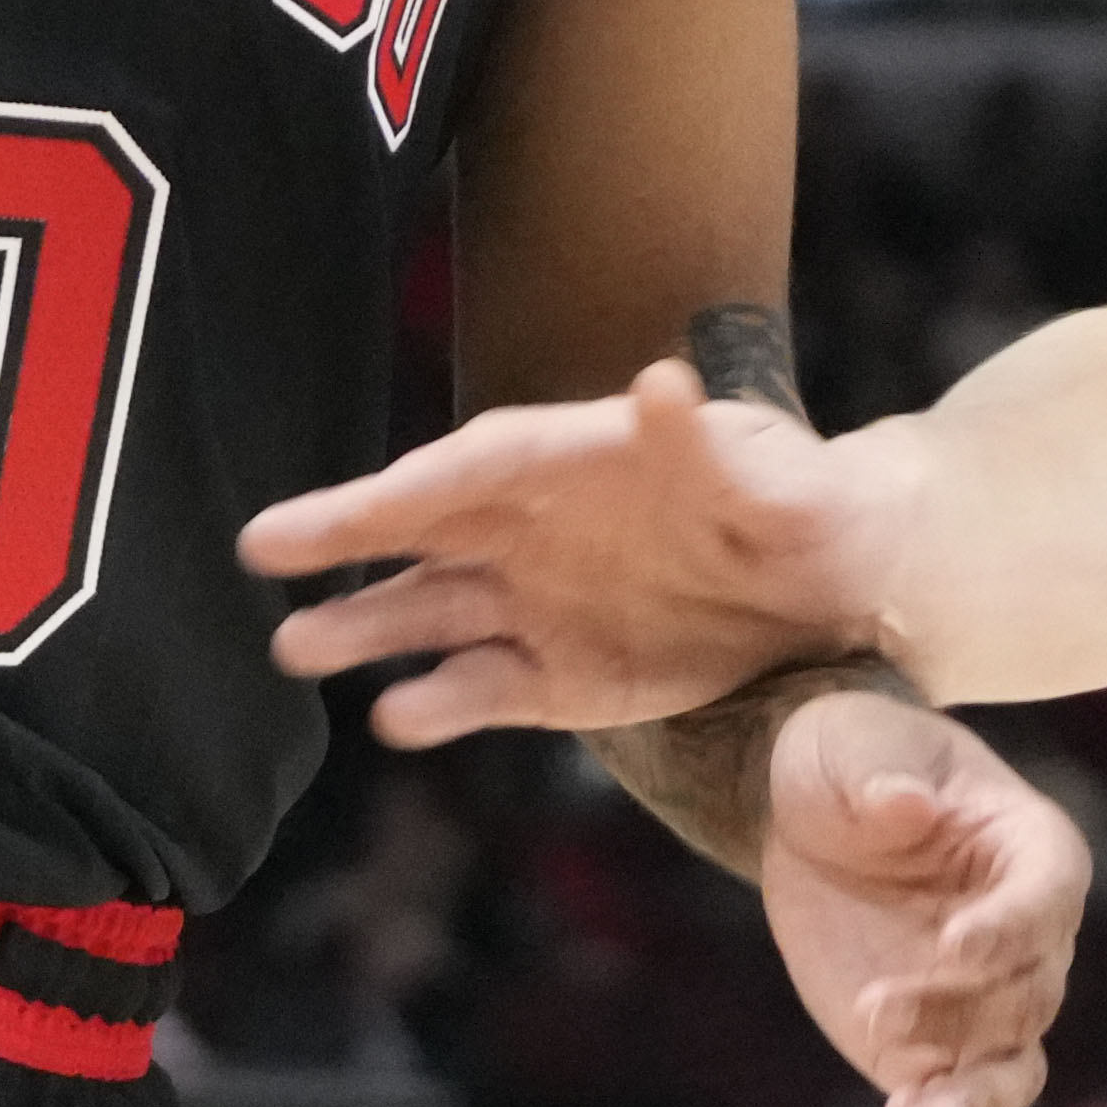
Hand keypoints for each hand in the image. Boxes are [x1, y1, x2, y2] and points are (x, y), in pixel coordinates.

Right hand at [244, 363, 896, 742]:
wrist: (848, 589)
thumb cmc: (806, 501)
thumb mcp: (774, 469)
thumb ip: (706, 443)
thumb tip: (659, 386)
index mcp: (574, 459)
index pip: (473, 471)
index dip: (405, 490)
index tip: (343, 508)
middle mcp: (538, 528)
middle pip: (423, 530)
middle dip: (343, 539)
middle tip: (259, 552)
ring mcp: (542, 603)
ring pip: (435, 615)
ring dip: (368, 630)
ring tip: (295, 649)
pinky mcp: (564, 677)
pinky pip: (489, 690)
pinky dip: (443, 705)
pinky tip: (395, 720)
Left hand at [760, 688, 1081, 1106]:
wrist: (811, 818)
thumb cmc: (851, 760)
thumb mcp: (851, 744)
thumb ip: (879, 773)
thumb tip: (906, 804)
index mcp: (1033, 847)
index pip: (1048, 894)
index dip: (1012, 925)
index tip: (957, 945)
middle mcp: (1031, 933)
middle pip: (1027, 990)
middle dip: (958, 1009)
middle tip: (874, 1009)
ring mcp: (989, 997)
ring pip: (1012, 1063)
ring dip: (968, 1093)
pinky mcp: (942, 1044)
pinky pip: (968, 1096)